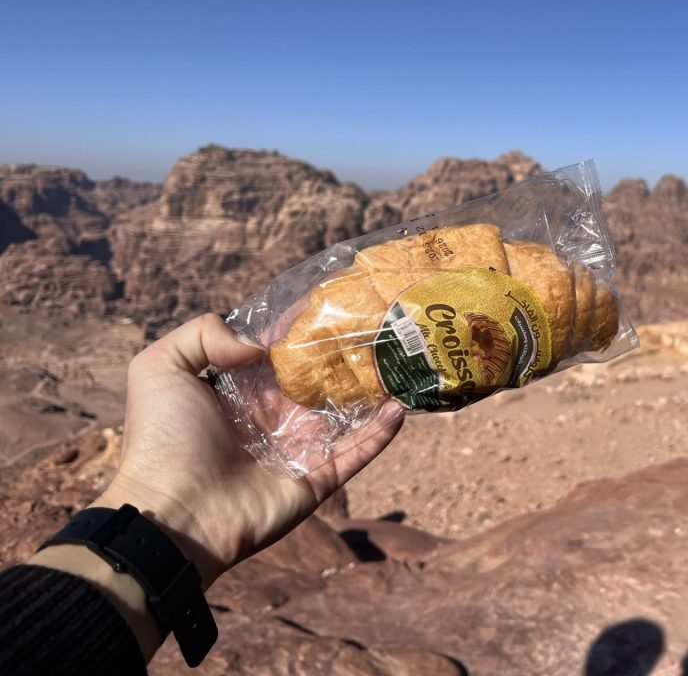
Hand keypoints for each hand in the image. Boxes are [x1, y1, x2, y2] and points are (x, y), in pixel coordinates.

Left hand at [94, 313, 404, 586]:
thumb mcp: (160, 367)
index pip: (280, 353)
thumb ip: (203, 334)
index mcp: (240, 391)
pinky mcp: (317, 479)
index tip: (333, 301)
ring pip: (348, 414)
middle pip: (321, 379)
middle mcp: (273, 417)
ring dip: (373, 391)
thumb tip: (259, 345)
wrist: (172, 513)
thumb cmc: (162, 438)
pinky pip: (356, 453)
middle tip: (381, 326)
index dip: (303, 329)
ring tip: (401, 362)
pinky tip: (400, 408)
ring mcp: (298, 449)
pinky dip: (381, 434)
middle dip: (349, 355)